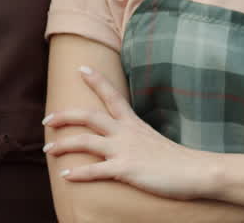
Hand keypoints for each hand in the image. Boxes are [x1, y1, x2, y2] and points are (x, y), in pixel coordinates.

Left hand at [42, 66, 217, 199]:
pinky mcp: (125, 169)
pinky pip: (95, 170)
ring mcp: (124, 150)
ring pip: (85, 141)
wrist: (196, 171)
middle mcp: (125, 132)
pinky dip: (78, 173)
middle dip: (65, 116)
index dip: (96, 81)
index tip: (81, 68)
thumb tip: (130, 141)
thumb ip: (138, 138)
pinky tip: (65, 176)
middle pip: (89, 116)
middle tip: (47, 119)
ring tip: (47, 149)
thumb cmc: (179, 160)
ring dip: (63, 144)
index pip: (112, 96)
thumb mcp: (155, 140)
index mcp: (134, 123)